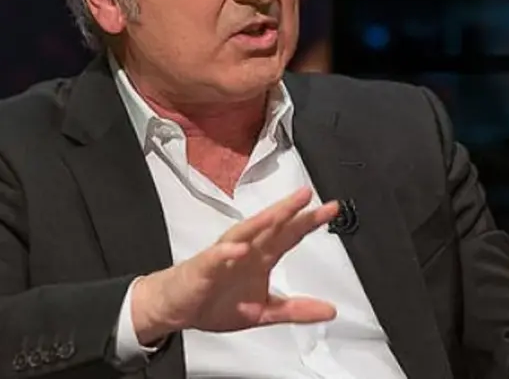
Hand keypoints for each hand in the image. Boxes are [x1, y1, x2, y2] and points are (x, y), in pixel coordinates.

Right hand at [131, 187, 339, 344]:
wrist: (178, 308)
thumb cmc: (216, 301)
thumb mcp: (265, 312)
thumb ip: (297, 310)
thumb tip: (330, 311)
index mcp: (261, 257)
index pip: (289, 234)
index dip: (309, 221)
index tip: (331, 209)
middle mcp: (245, 250)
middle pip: (270, 226)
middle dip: (288, 210)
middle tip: (307, 195)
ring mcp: (224, 256)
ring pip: (244, 233)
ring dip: (260, 222)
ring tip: (278, 213)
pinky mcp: (204, 268)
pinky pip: (215, 257)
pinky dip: (227, 251)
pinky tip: (240, 248)